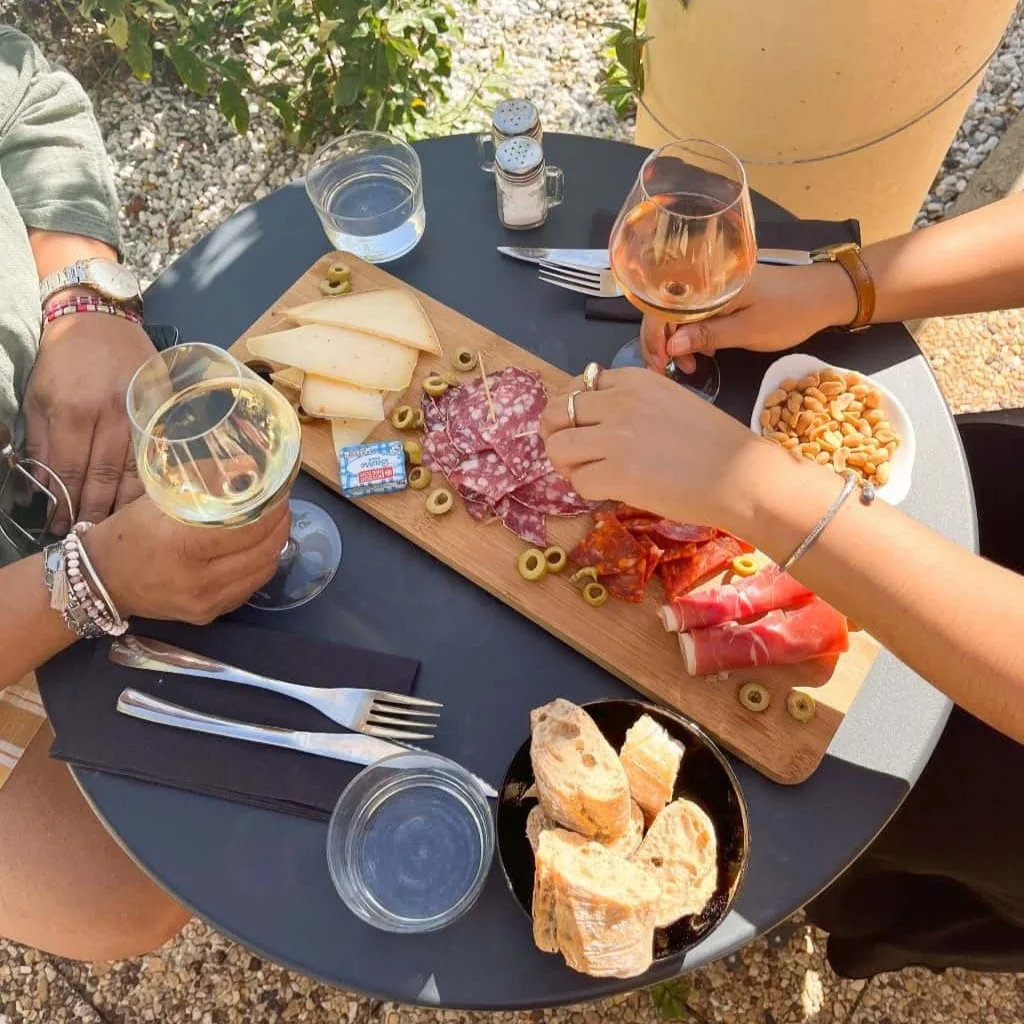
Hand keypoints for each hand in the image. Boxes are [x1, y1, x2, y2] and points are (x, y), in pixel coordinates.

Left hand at [23, 313, 156, 530]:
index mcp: (74, 409)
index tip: (60, 527)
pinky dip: (151, 483)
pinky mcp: (162, 412)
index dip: (63, 504)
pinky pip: (158, 456)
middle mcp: (111, 415)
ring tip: (116, 529)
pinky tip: (145, 504)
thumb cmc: (64, 358)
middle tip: (88, 538)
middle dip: (93, 512)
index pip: (69, 471)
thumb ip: (42, 442)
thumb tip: (46, 487)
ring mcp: (141, 414)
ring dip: (125, 506)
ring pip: (136, 472)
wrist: (102, 319)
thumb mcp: (38, 396)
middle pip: (105, 478)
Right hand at [84, 497, 291, 624]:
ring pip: (262, 572)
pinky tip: (257, 549)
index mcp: (184, 546)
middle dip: (280, 525)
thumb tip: (248, 466)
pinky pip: (248, 588)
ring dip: (274, 546)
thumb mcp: (161, 500)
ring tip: (274, 524)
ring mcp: (206, 603)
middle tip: (282, 506)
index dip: (272, 509)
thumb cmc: (128, 534)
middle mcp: (200, 580)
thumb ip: (206, 483)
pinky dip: (259, 566)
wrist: (102, 582)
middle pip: (263, 551)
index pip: (249, 528)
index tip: (280, 491)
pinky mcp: (209, 615)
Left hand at [540, 366, 789, 529]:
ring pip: (557, 446)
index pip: (577, 387)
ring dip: (565, 464)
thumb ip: (630, 402)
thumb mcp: (669, 401)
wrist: (743, 477)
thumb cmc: (713, 444)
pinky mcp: (617, 474)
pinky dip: (587, 490)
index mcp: (633, 380)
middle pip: (556, 412)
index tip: (583, 430)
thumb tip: (589, 419)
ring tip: (586, 474)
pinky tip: (608, 491)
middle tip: (570, 455)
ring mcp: (616, 437)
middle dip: (555, 435)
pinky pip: (578, 482)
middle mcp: (619, 402)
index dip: (572, 412)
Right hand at [639, 262, 857, 373]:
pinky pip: (695, 313)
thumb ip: (708, 335)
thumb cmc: (790, 312)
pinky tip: (705, 351)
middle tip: (669, 372)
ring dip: (678, 342)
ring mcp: (713, 286)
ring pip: (679, 314)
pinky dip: (693, 335)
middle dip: (662, 343)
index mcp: (710, 284)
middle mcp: (706, 279)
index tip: (659, 367)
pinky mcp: (722, 294)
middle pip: (665, 310)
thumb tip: (671, 345)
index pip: (664, 308)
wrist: (823, 296)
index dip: (655, 339)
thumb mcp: (748, 331)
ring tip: (693, 366)